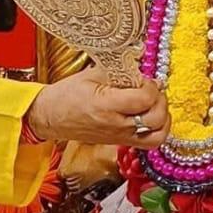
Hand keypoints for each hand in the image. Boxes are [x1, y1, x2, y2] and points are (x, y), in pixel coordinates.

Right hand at [26, 67, 168, 146]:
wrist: (50, 117)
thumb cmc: (68, 94)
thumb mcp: (92, 74)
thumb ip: (119, 71)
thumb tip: (142, 68)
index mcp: (106, 105)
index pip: (144, 99)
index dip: (151, 86)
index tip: (145, 79)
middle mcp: (115, 125)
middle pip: (155, 119)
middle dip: (160, 100)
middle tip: (151, 90)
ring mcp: (119, 137)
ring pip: (158, 136)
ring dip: (162, 118)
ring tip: (154, 103)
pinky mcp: (120, 143)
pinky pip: (149, 143)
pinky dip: (157, 130)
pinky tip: (151, 116)